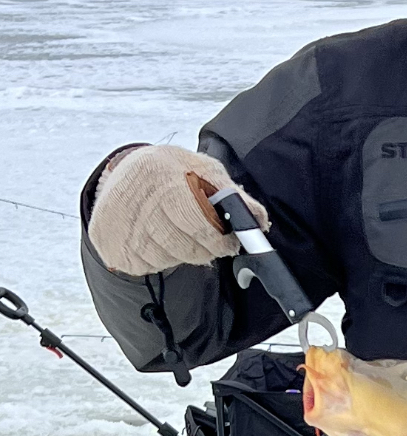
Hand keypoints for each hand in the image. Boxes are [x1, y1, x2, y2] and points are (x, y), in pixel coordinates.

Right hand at [87, 144, 268, 276]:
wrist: (123, 174)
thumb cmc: (170, 172)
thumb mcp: (202, 169)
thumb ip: (233, 194)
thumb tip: (259, 220)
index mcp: (164, 180)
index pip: (200, 224)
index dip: (220, 239)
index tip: (228, 241)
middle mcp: (141, 205)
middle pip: (189, 249)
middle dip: (206, 247)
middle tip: (205, 236)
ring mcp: (127, 231)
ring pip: (172, 260)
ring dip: (184, 252)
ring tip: (177, 229)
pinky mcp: (118, 251)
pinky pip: (153, 266)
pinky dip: (163, 257)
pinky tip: (158, 237)